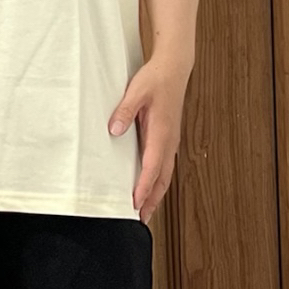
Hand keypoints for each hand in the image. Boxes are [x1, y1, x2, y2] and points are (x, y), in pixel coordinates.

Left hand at [108, 57, 191, 223]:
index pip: (152, 167)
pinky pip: (164, 166)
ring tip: (145, 211)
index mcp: (162, 133)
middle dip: (152, 200)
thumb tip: (114, 129)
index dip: (143, 187)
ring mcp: (170, 142)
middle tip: (141, 219)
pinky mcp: (167, 139)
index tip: (135, 203)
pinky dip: (157, 181)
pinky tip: (149, 187)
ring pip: (165, 175)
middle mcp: (169, 141)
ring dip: (156, 194)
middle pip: (162, 179)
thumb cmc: (156, 79)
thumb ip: (124, 111)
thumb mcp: (136, 92)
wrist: (174, 69)